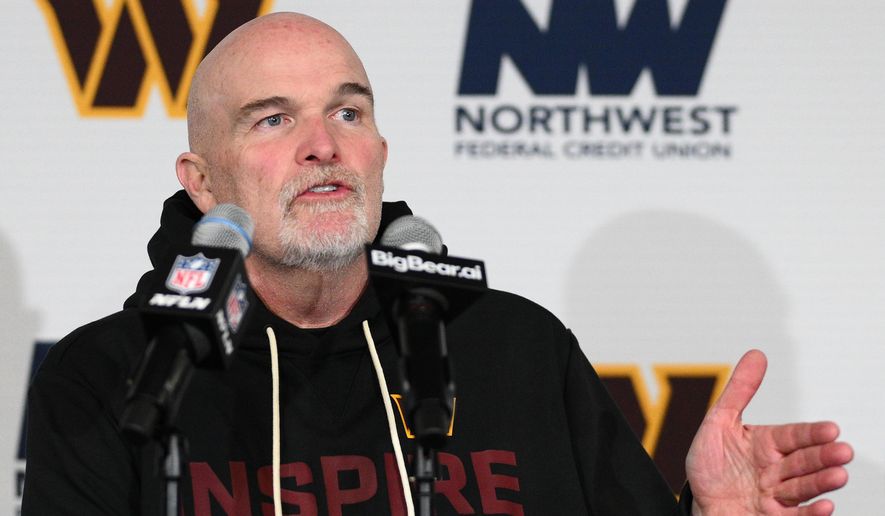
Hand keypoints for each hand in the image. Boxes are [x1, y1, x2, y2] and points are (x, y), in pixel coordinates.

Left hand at [685, 350, 852, 514]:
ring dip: (822, 482)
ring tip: (839, 476)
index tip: (831, 429)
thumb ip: (739, 391)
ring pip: (803, 487)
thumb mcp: (718, 423)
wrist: (701, 505)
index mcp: (766, 444)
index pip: (793, 436)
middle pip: (803, 462)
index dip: (811, 434)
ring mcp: (776, 495)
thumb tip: (757, 354)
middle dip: (823, 457)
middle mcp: (776, 469)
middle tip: (843, 451)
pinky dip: (811, 512)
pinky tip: (825, 506)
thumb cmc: (711, 465)